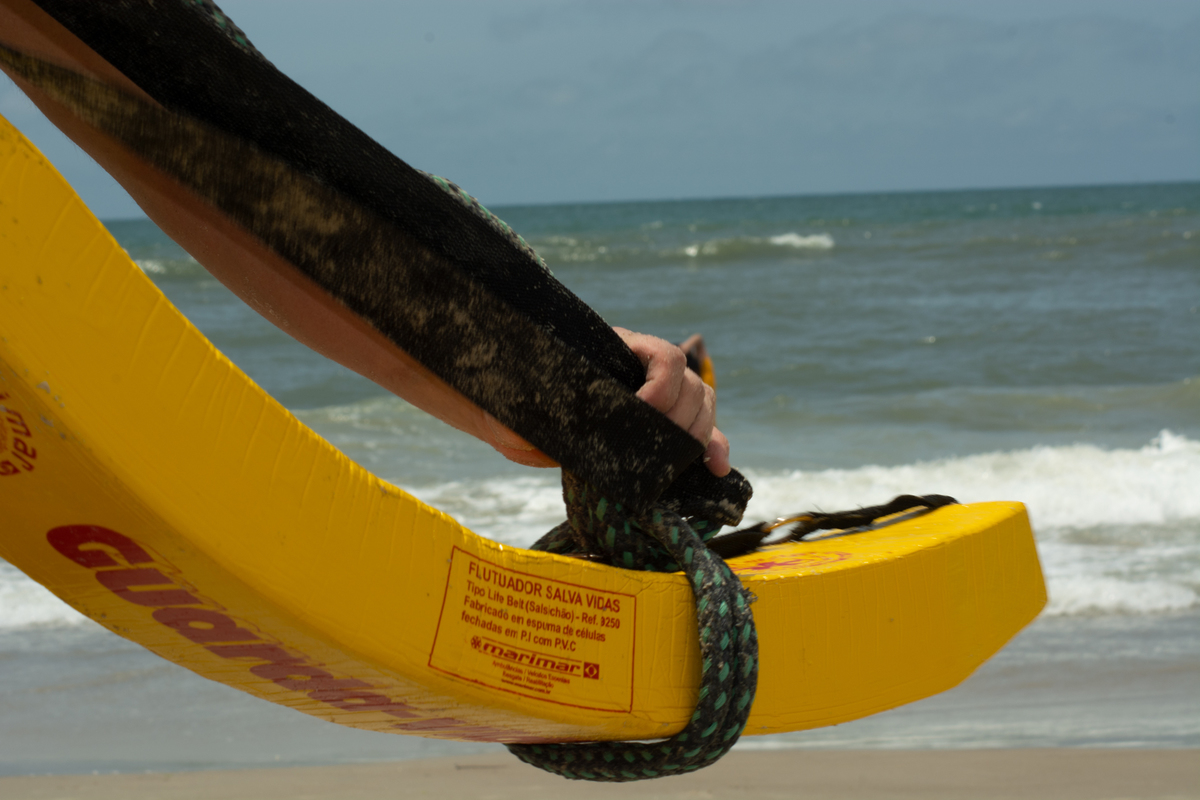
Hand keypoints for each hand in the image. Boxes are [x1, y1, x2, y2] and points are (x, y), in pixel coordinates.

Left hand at [479, 329, 729, 476]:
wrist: (521, 417)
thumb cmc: (523, 403)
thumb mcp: (529, 402)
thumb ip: (541, 411)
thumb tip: (554, 431)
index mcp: (618, 351)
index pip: (664, 356)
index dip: (662, 385)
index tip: (642, 411)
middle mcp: (645, 369)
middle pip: (690, 384)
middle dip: (681, 419)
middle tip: (657, 446)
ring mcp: (659, 396)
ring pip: (701, 405)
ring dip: (699, 434)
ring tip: (685, 461)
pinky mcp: (664, 427)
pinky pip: (702, 432)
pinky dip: (713, 448)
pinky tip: (716, 468)